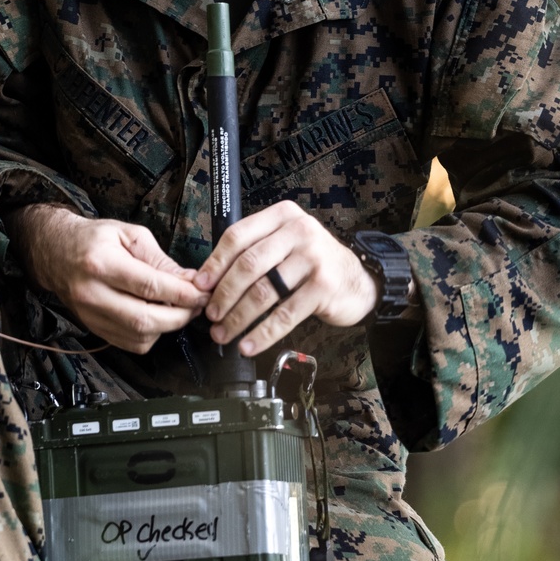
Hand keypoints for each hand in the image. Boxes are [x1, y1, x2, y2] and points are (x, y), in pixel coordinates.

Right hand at [8, 205, 204, 354]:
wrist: (55, 253)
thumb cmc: (93, 239)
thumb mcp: (129, 235)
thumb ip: (160, 260)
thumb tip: (191, 281)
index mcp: (101, 263)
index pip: (150, 287)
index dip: (182, 294)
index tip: (203, 293)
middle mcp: (92, 293)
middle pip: (145, 318)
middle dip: (180, 316)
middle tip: (197, 305)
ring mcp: (91, 315)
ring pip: (139, 336)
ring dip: (167, 327)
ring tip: (179, 310)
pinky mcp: (94, 328)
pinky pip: (130, 344)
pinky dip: (151, 335)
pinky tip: (158, 318)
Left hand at [193, 200, 377, 358]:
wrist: (359, 281)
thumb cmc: (314, 264)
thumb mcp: (287, 244)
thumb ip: (254, 251)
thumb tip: (209, 281)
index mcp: (282, 216)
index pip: (238, 236)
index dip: (214, 263)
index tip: (200, 285)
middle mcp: (299, 231)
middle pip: (248, 265)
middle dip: (223, 294)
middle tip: (211, 315)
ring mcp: (313, 258)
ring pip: (263, 292)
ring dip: (238, 318)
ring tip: (224, 333)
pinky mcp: (323, 287)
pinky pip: (285, 315)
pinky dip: (263, 334)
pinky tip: (249, 345)